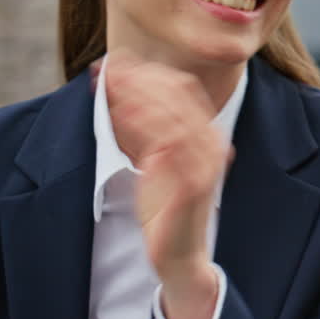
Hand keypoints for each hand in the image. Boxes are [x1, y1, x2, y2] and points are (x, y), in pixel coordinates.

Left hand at [103, 49, 225, 318]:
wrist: (181, 256)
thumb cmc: (166, 209)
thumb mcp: (156, 162)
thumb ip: (144, 130)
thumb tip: (119, 92)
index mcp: (206, 135)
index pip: (182, 88)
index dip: (149, 71)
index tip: (116, 62)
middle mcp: (211, 145)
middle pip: (179, 93)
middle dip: (141, 76)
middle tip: (107, 66)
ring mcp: (205, 164)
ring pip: (173, 113)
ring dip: (139, 93)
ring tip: (109, 83)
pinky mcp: (191, 185)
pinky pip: (167, 145)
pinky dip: (142, 124)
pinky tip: (119, 112)